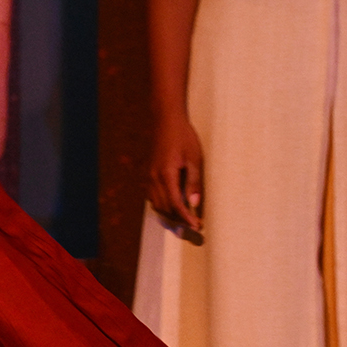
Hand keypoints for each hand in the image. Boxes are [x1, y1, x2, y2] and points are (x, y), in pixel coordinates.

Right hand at [147, 114, 203, 231]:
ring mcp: (149, 175)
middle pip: (164, 208)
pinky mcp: (149, 172)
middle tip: (195, 224)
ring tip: (186, 218)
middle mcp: (154, 178)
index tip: (197, 226)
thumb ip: (193, 183)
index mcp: (166, 175)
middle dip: (179, 220)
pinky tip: (173, 204)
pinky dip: (162, 204)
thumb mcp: (194, 159)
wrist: (166, 119)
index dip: (186, 218)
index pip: (175, 205)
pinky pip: (152, 196)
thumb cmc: (183, 137)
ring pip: (156, 204)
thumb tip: (193, 204)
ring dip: (170, 214)